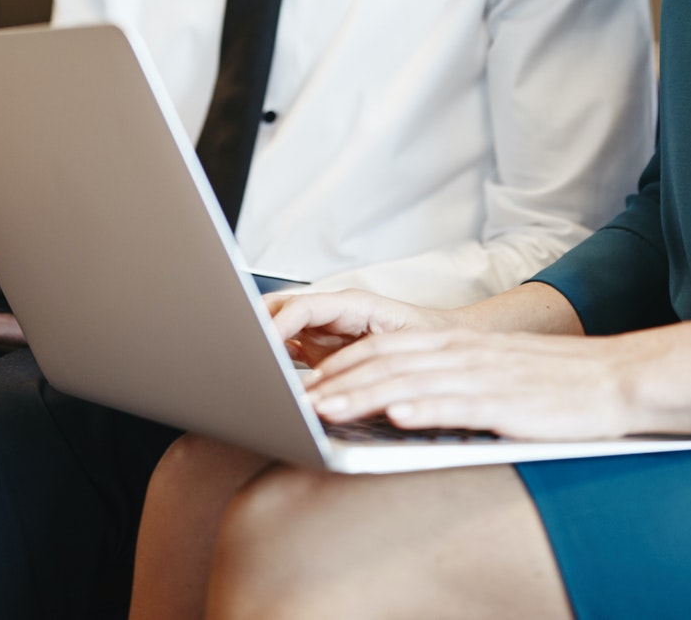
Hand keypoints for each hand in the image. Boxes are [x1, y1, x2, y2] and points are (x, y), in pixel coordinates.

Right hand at [266, 289, 457, 368]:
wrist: (448, 347)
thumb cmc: (432, 340)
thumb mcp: (406, 348)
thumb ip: (373, 359)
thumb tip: (335, 383)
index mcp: (353, 304)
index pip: (303, 307)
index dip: (278, 326)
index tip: (260, 349)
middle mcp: (332, 314)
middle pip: (281, 311)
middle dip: (258, 330)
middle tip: (242, 360)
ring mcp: (323, 331)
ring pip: (279, 329)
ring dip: (264, 350)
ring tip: (250, 374)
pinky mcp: (319, 350)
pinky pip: (288, 352)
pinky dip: (276, 367)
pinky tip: (271, 386)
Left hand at [305, 328, 642, 440]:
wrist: (614, 381)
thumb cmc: (552, 385)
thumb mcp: (490, 373)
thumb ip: (445, 379)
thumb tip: (397, 400)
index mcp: (454, 343)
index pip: (381, 350)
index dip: (338, 367)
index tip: (304, 389)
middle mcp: (461, 353)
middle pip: (384, 361)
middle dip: (336, 382)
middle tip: (297, 402)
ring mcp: (482, 375)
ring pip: (409, 380)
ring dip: (363, 395)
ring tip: (326, 409)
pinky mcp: (506, 401)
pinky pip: (457, 403)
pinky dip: (423, 407)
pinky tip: (396, 414)